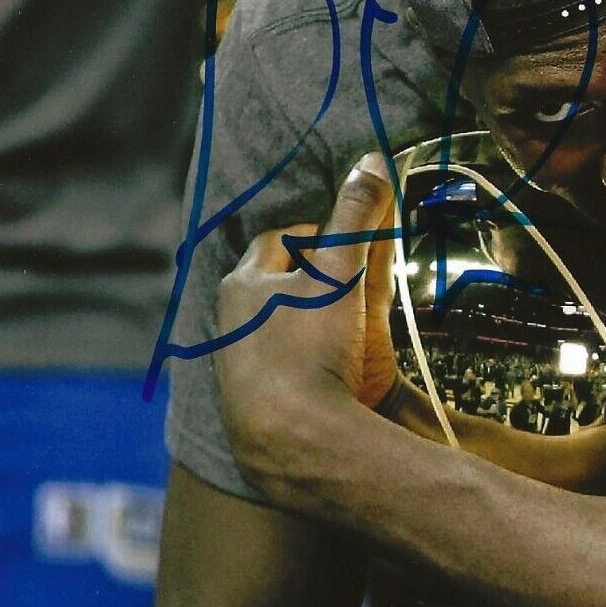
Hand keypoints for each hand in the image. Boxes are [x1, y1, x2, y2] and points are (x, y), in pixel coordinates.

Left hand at [214, 152, 398, 500]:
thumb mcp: (339, 273)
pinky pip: (289, 371)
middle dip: (321, 277)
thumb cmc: (309, 349)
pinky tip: (340, 373)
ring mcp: (244, 370)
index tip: (356, 242)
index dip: (321, 234)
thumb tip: (372, 161)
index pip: (282, 239)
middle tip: (362, 280)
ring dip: (316, 323)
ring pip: (283, 330)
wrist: (295, 445)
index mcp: (243, 284)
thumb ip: (356, 218)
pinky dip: (315, 363)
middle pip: (283, 284)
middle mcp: (233, 324)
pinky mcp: (259, 409)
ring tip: (354, 328)